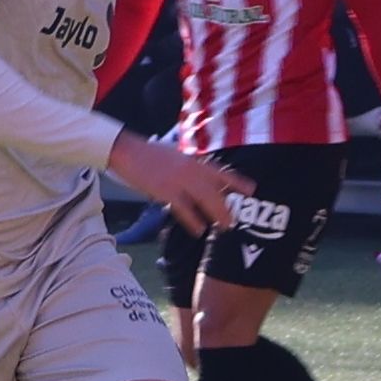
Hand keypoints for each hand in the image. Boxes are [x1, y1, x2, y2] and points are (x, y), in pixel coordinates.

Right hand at [107, 130, 244, 218]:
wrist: (127, 150)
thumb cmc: (148, 154)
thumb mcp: (174, 157)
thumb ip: (188, 168)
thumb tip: (197, 179)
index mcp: (192, 160)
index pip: (220, 171)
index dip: (237, 181)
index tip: (252, 189)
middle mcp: (190, 169)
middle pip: (216, 190)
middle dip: (227, 206)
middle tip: (234, 222)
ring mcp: (179, 180)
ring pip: (205, 199)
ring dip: (216, 214)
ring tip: (224, 227)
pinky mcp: (166, 190)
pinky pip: (184, 209)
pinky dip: (193, 220)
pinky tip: (199, 230)